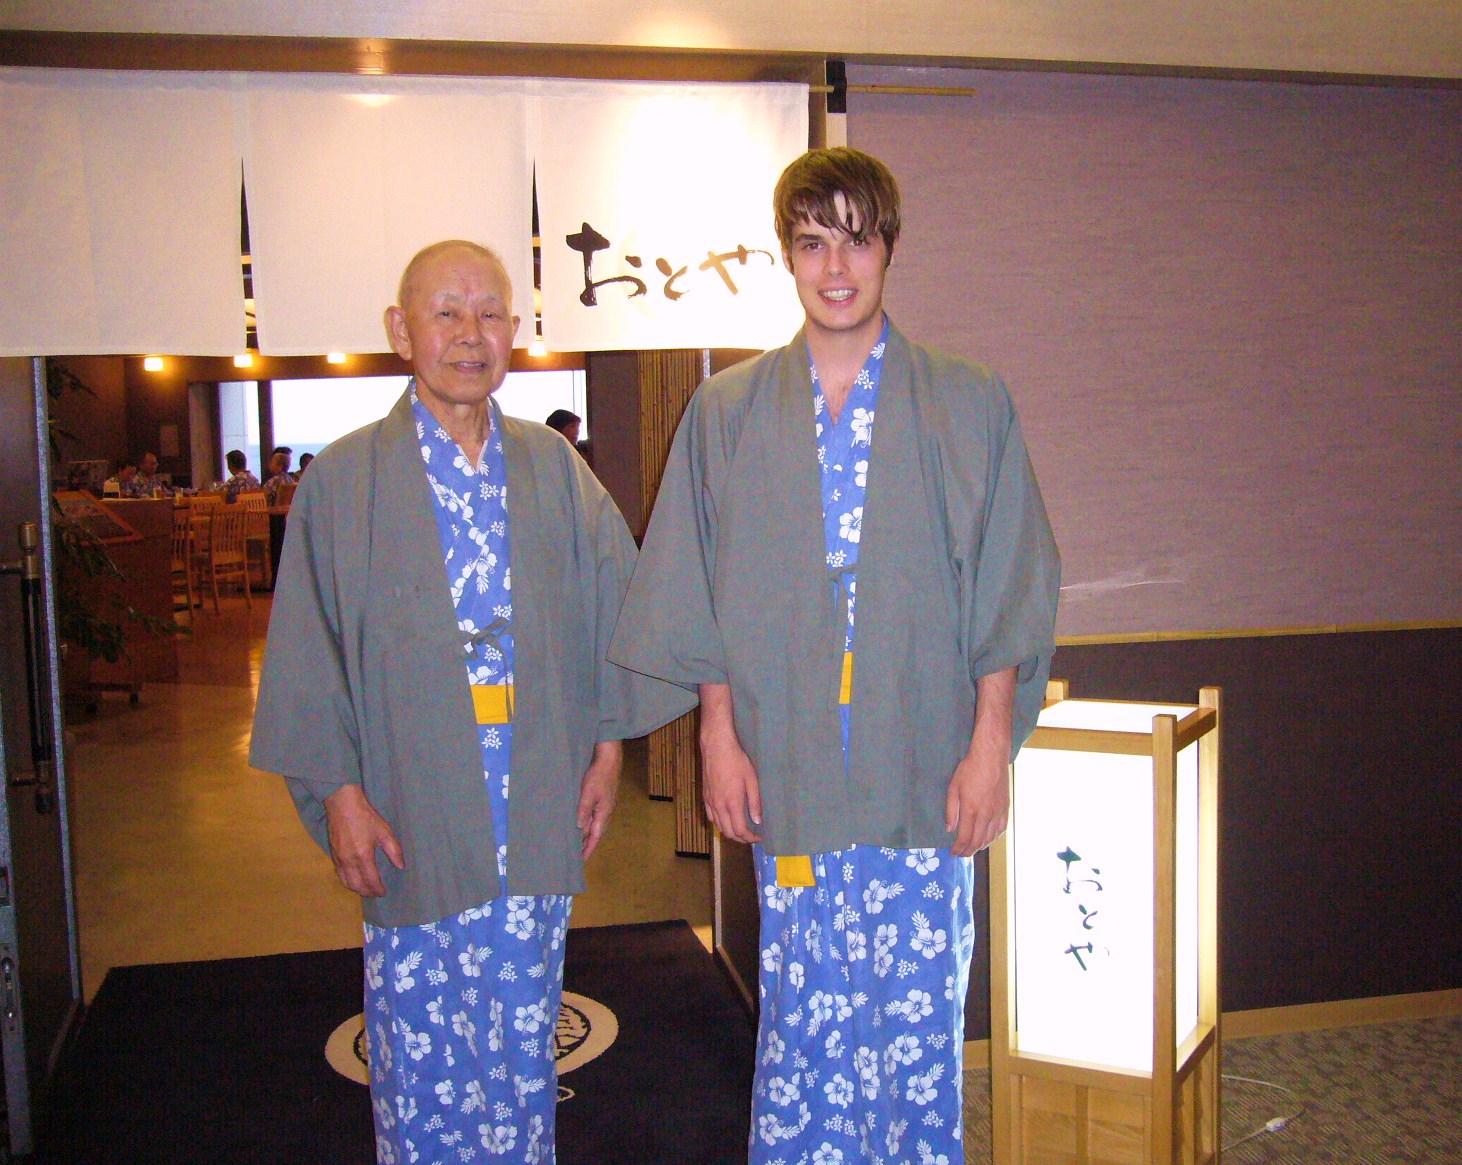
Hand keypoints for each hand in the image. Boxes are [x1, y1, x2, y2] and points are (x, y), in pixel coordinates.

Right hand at [324, 784, 404, 897]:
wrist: (343, 805)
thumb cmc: (365, 817)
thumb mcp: (384, 832)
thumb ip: (394, 851)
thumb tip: (401, 866)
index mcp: (363, 856)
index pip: (371, 880)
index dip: (378, 889)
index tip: (383, 893)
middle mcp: (349, 861)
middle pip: (357, 886)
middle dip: (366, 892)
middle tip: (374, 894)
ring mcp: (338, 859)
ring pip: (345, 882)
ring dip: (355, 889)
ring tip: (365, 889)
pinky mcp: (332, 854)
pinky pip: (339, 874)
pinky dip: (346, 881)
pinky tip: (352, 879)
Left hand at [577, 741, 622, 859]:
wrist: (610, 760)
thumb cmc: (599, 776)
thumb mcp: (588, 793)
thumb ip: (584, 810)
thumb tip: (580, 828)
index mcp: (604, 813)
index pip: (596, 837)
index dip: (588, 849)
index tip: (581, 860)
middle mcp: (606, 812)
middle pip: (596, 833)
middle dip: (587, 844)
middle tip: (577, 854)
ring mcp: (605, 805)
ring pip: (596, 824)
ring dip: (587, 834)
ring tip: (577, 842)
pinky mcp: (603, 799)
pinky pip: (595, 816)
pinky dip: (588, 823)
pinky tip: (581, 822)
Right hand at [699, 683, 762, 843]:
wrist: (716, 747)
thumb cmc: (736, 761)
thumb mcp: (752, 780)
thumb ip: (755, 802)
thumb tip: (758, 820)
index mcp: (732, 803)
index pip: (740, 830)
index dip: (750, 838)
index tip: (758, 838)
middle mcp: (719, 806)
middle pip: (728, 832)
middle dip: (740, 839)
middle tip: (751, 837)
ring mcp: (710, 801)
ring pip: (718, 826)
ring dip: (729, 832)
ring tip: (740, 831)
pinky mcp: (705, 796)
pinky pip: (711, 816)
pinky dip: (719, 823)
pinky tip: (725, 820)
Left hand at [944, 744, 1009, 855]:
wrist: (991, 756)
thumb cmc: (969, 769)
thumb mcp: (954, 787)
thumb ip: (951, 810)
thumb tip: (950, 828)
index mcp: (971, 809)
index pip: (965, 837)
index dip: (959, 848)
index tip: (954, 853)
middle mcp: (986, 814)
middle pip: (978, 841)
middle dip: (968, 851)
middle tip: (962, 854)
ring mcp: (998, 812)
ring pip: (990, 837)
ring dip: (981, 846)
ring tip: (972, 848)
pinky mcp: (1005, 807)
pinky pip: (1001, 829)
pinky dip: (994, 838)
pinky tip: (989, 839)